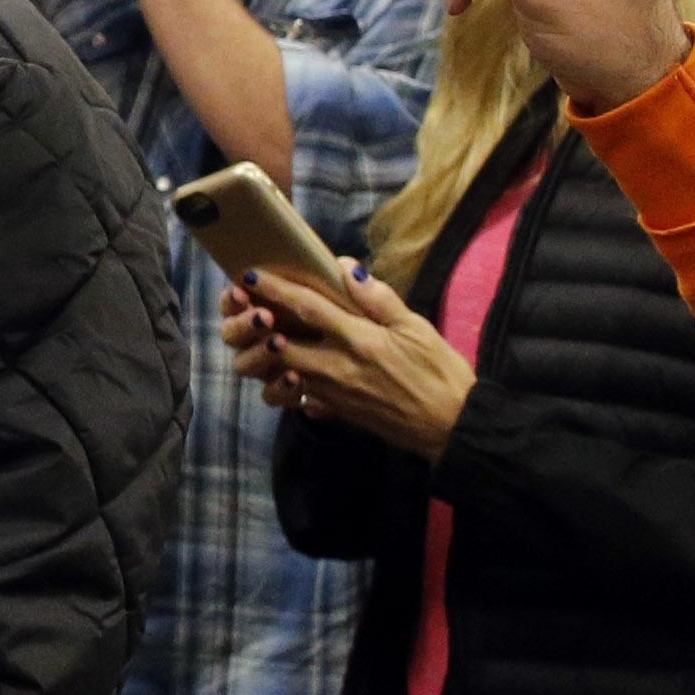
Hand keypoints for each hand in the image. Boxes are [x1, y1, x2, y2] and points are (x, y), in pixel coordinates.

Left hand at [227, 261, 474, 460]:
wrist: (450, 426)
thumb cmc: (439, 371)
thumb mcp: (416, 327)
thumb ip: (378, 299)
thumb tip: (347, 269)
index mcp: (360, 340)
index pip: (308, 309)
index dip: (276, 290)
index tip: (250, 276)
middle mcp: (338, 367)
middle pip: (279, 344)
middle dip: (256, 325)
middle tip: (243, 306)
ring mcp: (332, 393)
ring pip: (280, 374)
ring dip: (263, 354)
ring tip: (259, 334)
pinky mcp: (335, 411)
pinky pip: (296, 397)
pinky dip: (282, 382)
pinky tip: (284, 368)